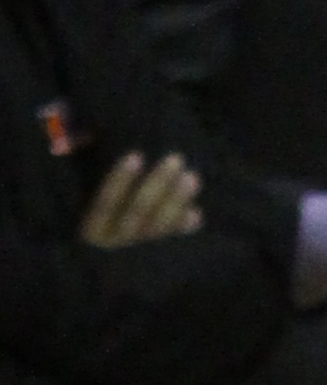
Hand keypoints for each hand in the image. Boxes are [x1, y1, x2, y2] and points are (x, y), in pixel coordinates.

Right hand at [81, 149, 201, 248]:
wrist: (96, 244)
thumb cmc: (85, 192)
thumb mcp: (78, 176)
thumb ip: (75, 155)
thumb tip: (73, 129)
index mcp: (90, 226)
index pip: (105, 202)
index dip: (120, 179)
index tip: (136, 155)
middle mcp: (113, 241)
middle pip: (137, 213)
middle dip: (158, 186)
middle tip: (175, 159)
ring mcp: (135, 250)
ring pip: (158, 227)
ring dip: (176, 202)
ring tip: (192, 178)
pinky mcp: (153, 255)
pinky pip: (169, 241)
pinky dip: (182, 227)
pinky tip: (196, 213)